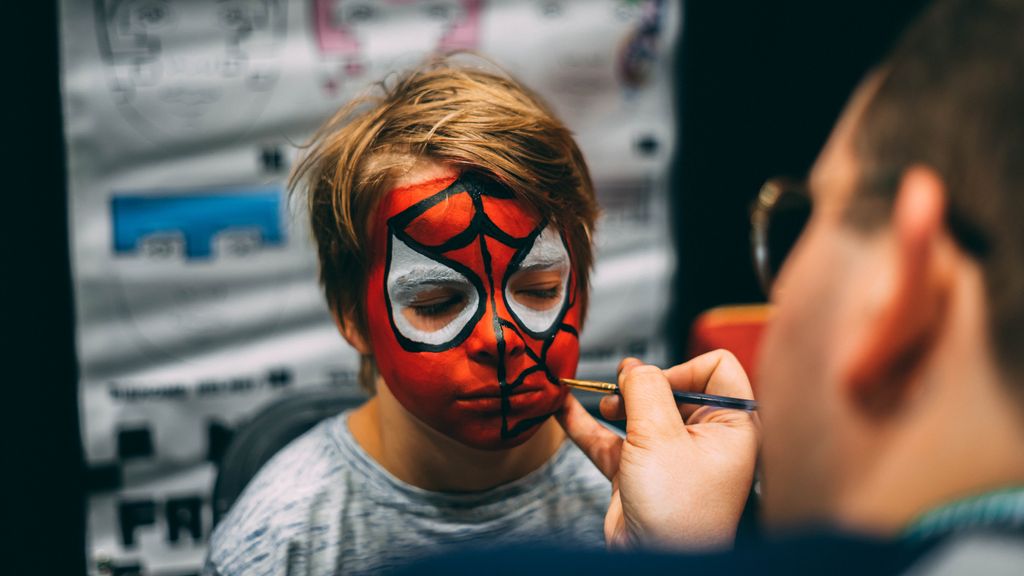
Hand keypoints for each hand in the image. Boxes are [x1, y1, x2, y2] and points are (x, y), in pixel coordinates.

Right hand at [557, 350, 759, 550]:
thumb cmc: (678, 515)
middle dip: (641, 385)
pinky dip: (588, 425)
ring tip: (601, 404)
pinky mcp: (639, 471)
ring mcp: (671, 454)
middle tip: (622, 390)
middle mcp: (705, 437)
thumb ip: (645, 390)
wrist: (655, 564)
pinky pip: (611, 438)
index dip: (682, 368)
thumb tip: (634, 367)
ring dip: (614, 402)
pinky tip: (565, 409)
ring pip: (639, 410)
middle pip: (672, 385)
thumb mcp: (660, 438)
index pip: (716, 367)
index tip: (655, 385)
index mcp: (732, 425)